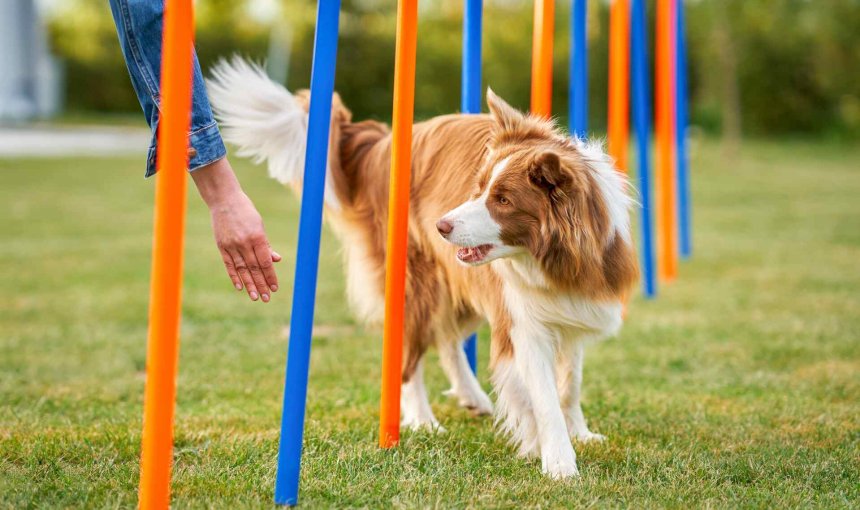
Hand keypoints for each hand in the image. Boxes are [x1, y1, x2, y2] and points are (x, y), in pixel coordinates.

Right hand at [192, 158, 280, 301]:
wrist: (224, 200)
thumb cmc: (246, 211)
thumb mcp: (259, 225)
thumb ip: (266, 245)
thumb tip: (276, 260)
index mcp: (257, 237)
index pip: (265, 262)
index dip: (270, 276)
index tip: (275, 288)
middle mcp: (244, 243)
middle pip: (254, 269)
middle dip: (261, 285)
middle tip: (266, 298)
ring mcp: (231, 245)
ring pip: (242, 270)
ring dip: (249, 284)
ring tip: (255, 297)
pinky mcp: (221, 246)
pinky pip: (229, 265)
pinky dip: (234, 277)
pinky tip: (240, 287)